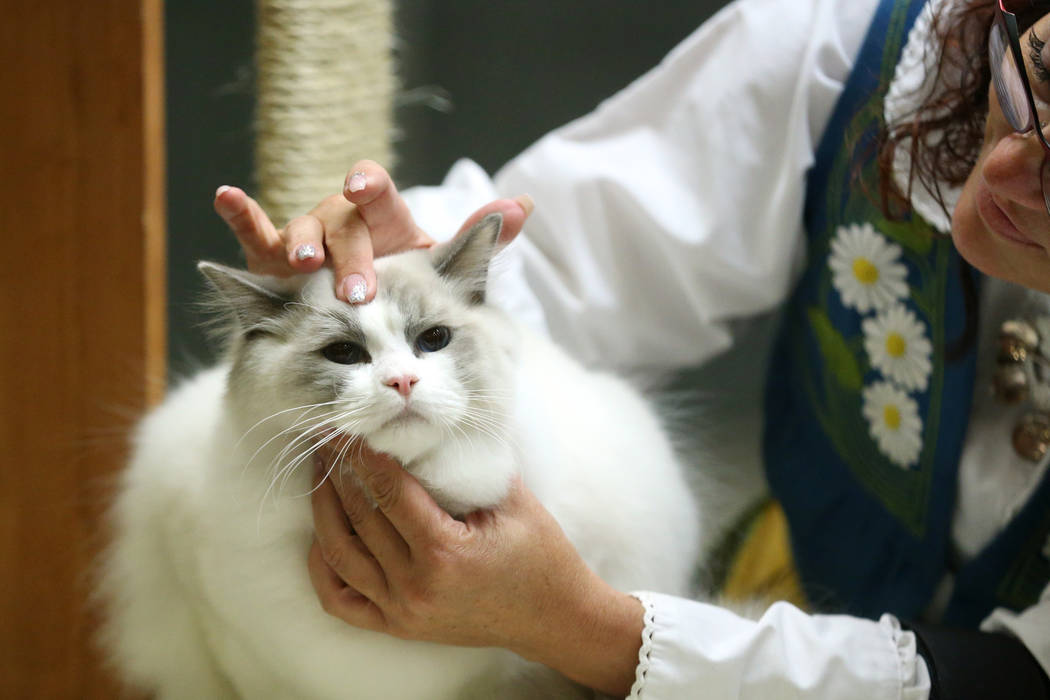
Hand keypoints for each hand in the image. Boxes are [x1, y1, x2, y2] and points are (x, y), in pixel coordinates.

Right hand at [213, 160, 532, 302]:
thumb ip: (474, 244)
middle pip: (345, 228)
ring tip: (304, 262)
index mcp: (383, 218)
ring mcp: (310, 239)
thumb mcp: (436, 272)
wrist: (359, 314)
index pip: (379, 195)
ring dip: (302, 242)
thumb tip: (524, 205)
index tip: (364, 185)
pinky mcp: (277, 260)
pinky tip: (226, 196)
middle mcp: (346, 223)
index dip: (370, 186)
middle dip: (350, 256)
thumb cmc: (399, 285)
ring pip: (303, 232)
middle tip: (358, 290)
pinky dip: (241, 215)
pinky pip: (257, 236)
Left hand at [308, 443, 643, 696]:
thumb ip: (471, 463)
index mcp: (445, 552)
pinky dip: (324, 567)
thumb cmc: (540, 555)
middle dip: (339, 472)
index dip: (363, 455)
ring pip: (340, 555)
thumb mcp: (513, 501)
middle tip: (328, 440)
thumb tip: (432, 423)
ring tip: (321, 475)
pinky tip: (324, 534)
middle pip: (359, 518)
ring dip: (324, 510)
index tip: (347, 428)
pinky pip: (340, 600)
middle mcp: (415, 586)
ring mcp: (402, 611)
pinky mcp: (398, 626)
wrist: (553, 618)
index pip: (388, 491)